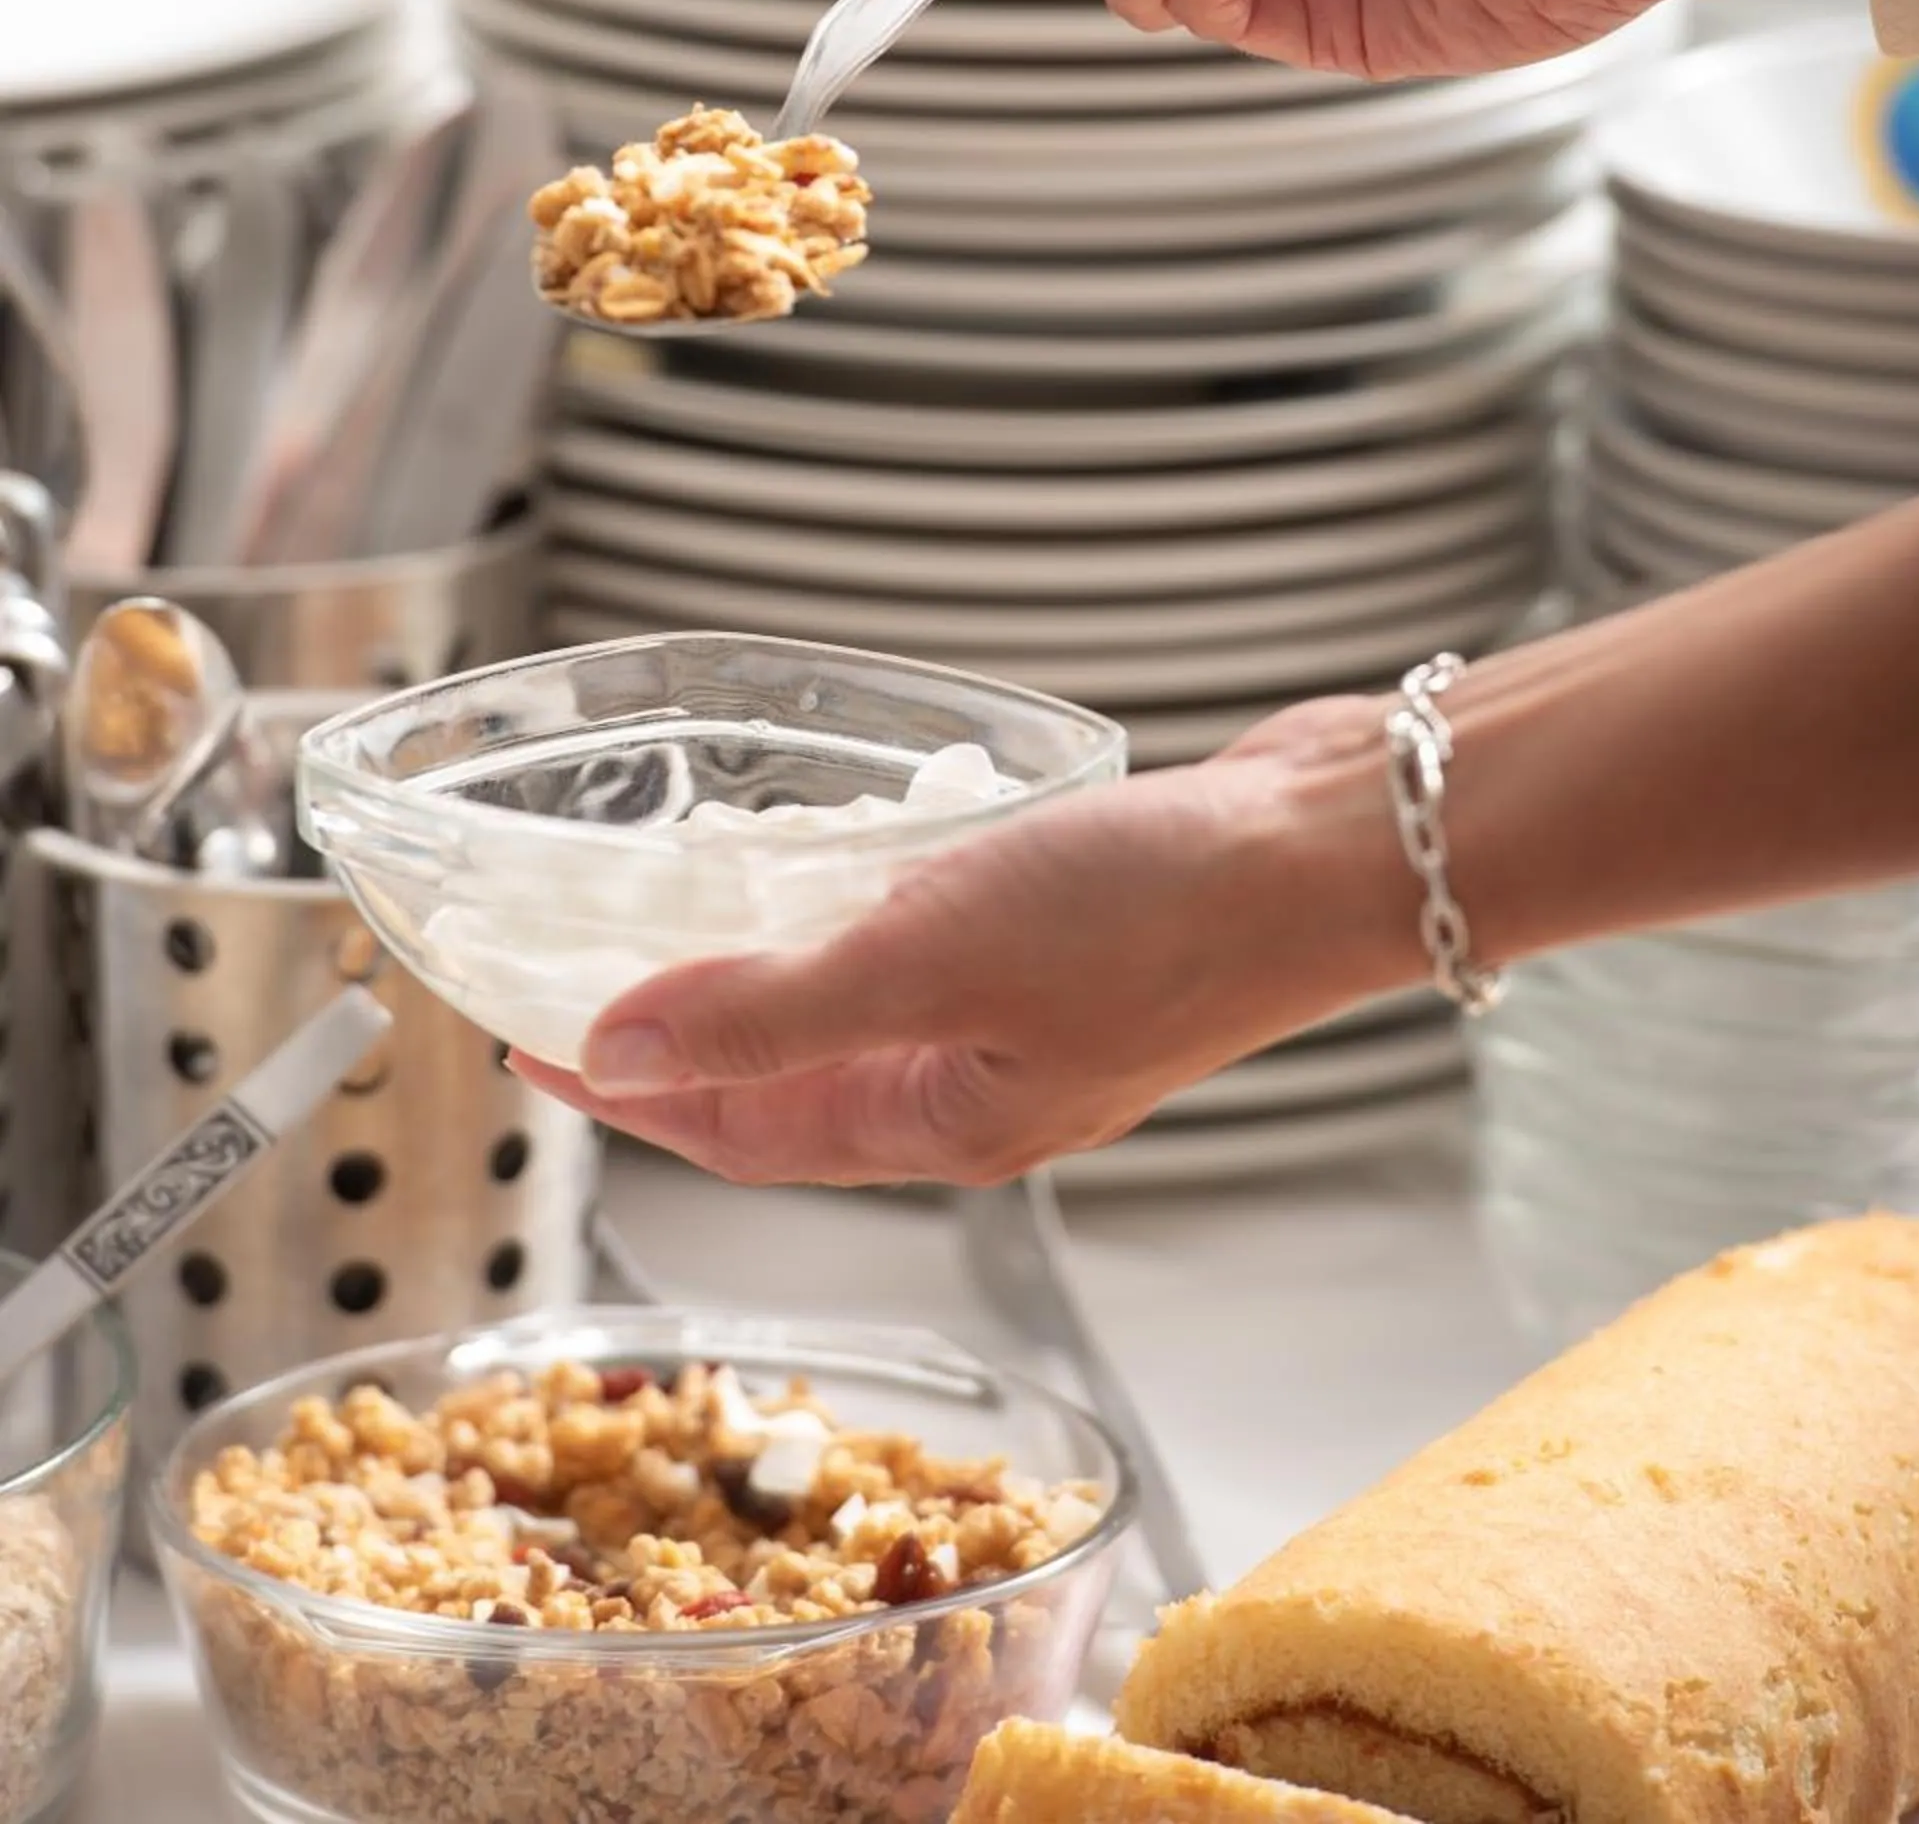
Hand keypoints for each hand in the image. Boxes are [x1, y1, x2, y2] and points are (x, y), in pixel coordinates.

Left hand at [511, 699, 1410, 1185]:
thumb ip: (774, 1007)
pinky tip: (849, 843)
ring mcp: (1032, 1014)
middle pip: (787, 1079)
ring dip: (769, 967)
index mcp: (942, 1123)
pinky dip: (863, 905)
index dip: (624, 1092)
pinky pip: (925, 942)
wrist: (1335, 846)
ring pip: (858, 1007)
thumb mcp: (933, 958)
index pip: (737, 1130)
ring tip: (690, 903)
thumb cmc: (1162, 915)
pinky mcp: (1073, 938)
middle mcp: (979, 1083)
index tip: (529, 1045)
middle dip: (679, 1038)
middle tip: (580, 973)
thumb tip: (618, 1048)